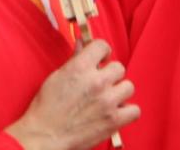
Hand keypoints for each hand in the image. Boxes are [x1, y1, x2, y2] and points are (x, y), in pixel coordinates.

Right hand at [6, 39, 139, 149]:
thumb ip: (74, 59)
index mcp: (80, 67)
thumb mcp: (57, 76)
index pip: (102, 46)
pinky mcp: (114, 121)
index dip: (102, 52)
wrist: (44, 136)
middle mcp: (97, 81)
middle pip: (119, 67)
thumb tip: (82, 43)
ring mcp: (107, 101)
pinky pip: (135, 110)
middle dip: (110, 75)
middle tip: (101, 84)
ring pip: (128, 87)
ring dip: (119, 92)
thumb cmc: (46, 107)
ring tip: (108, 99)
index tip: (101, 60)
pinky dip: (127, 112)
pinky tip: (116, 112)